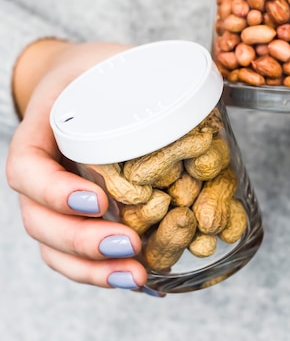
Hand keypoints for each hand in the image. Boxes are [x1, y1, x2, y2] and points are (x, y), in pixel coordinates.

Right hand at [6, 40, 149, 290]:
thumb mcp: (112, 58)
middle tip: (130, 246)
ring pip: (54, 249)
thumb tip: (212, 88)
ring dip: (94, 271)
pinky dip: (105, 273)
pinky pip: (77, 256)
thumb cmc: (98, 72)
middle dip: (83, 242)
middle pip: (39, 222)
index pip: (26, 169)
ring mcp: (55, 203)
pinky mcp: (78, 219)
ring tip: (137, 278)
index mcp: (38, 134)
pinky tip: (140, 282)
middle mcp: (40, 175)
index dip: (55, 191)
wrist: (83, 86)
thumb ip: (146, 71)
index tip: (98, 199)